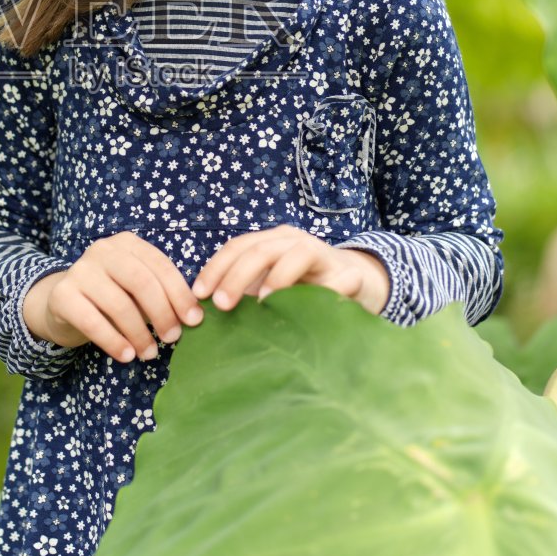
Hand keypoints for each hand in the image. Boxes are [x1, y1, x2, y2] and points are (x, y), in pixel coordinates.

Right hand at [22, 231, 203, 364]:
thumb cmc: (111, 297)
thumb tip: (193, 316)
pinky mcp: (62, 295)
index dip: (180, 294)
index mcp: (127, 244)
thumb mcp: (136, 290)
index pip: (160, 266)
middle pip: (141, 282)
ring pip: (118, 304)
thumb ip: (161, 295)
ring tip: (149, 353)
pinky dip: (113, 341)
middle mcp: (102, 250)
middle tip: (172, 338)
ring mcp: (79, 270)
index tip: (194, 320)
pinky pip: (92, 321)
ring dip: (139, 334)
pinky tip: (126, 355)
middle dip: (162, 313)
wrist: (62, 303)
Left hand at [192, 227, 390, 316]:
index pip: (237, 247)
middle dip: (236, 276)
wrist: (357, 281)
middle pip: (260, 250)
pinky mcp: (350, 274)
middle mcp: (294, 242)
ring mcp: (323, 255)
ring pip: (298, 254)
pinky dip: (328, 290)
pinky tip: (311, 308)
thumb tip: (205, 313)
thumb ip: (244, 292)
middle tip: (222, 304)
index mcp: (271, 242)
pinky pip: (342, 279)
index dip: (215, 268)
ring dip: (278, 277)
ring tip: (262, 303)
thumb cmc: (303, 287)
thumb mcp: (270, 285)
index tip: (199, 294)